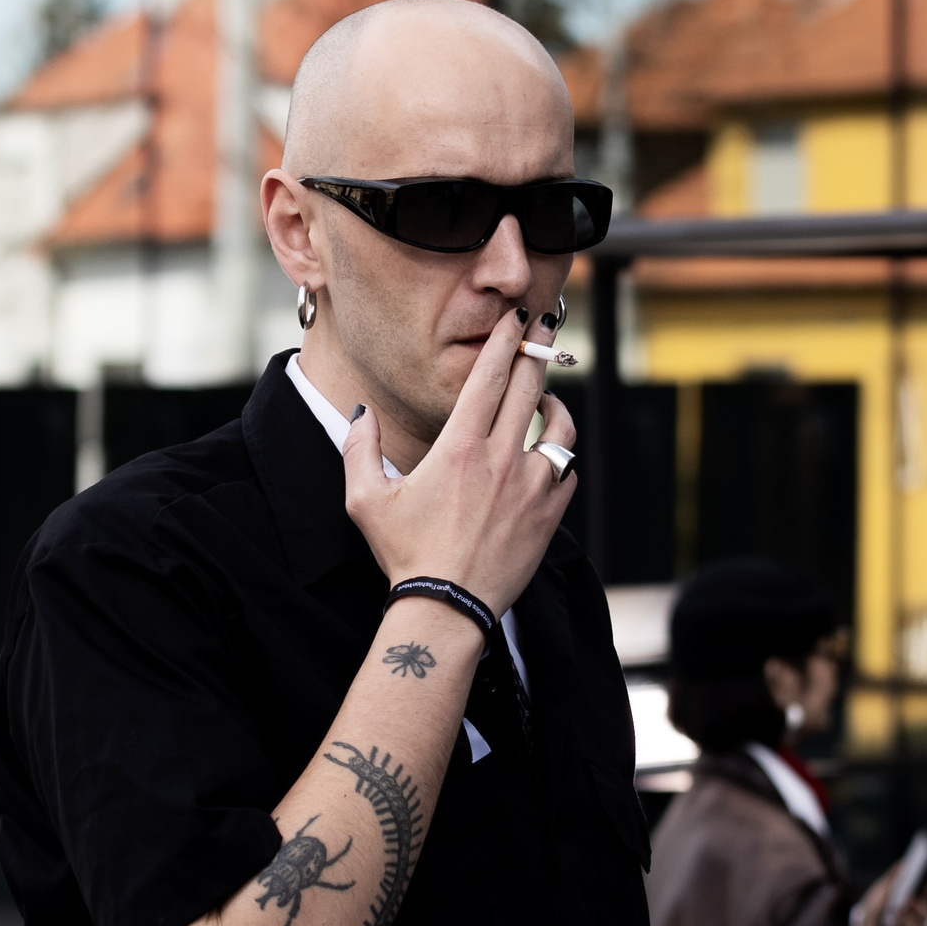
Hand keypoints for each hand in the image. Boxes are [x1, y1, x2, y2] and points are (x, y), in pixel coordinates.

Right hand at [343, 311, 577, 613]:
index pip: (489, 377)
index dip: (505, 340)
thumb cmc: (405, 554)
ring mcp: (532, 487)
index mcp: (460, 448)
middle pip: (529, 390)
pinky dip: (559, 460)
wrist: (447, 608)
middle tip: (546, 328)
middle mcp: (502, 459)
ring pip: (559, 429)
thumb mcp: (366, 500)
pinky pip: (566, 473)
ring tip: (547, 401)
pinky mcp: (550, 516)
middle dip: (539, 351)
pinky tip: (547, 460)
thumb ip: (360, 449)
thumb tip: (362, 413)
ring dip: (554, 407)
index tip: (515, 317)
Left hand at [851, 868, 926, 925]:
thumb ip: (890, 881)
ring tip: (897, 913)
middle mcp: (918, 922)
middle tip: (909, 900)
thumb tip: (902, 864)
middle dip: (921, 908)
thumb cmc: (871, 914)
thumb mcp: (877, 896)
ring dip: (908, 922)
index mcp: (914, 905)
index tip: (924, 881)